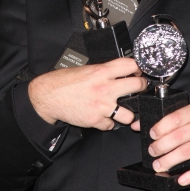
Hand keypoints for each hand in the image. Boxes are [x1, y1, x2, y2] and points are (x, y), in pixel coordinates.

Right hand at [28, 57, 146, 129]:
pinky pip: (111, 125)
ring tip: (121, 109)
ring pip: (129, 114)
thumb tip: (117, 72)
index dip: (138, 68)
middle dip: (141, 87)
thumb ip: (103, 71)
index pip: (130, 65)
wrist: (48, 96)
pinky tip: (103, 116)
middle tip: (139, 88)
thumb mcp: (85, 69)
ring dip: (127, 113)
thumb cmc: (63, 82)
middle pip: (137, 86)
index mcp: (101, 71)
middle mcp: (105, 87)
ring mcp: (102, 106)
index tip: (139, 71)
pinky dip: (108, 122)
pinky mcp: (97, 120)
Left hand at [131, 102, 189, 185]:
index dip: (161, 127)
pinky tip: (180, 179)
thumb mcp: (183, 117)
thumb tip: (136, 125)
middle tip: (152, 151)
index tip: (151, 135)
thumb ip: (161, 120)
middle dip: (162, 146)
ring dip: (170, 160)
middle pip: (179, 136)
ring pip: (187, 151)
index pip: (176, 117)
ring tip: (158, 165)